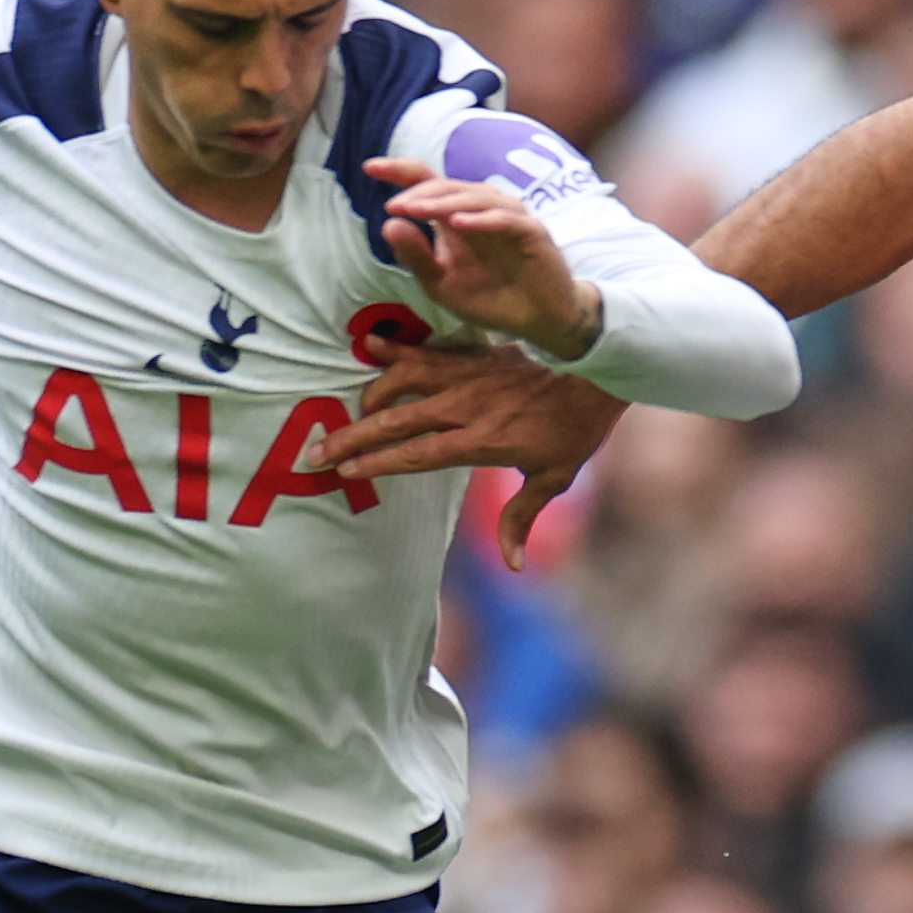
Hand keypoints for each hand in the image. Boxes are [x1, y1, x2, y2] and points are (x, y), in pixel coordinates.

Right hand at [320, 338, 625, 568]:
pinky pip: (426, 351)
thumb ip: (522, 519)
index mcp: (482, 441)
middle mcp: (466, 407)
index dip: (380, 464)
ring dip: (370, 395)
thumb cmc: (575, 430)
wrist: (596, 371)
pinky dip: (395, 350)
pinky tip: (368, 345)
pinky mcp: (472, 355)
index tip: (346, 472)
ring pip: (404, 382)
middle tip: (317, 451)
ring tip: (345, 411)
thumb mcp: (553, 479)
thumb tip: (513, 566)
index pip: (418, 455)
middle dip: (353, 438)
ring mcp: (467, 377)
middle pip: (397, 422)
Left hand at [363, 158, 602, 357]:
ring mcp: (509, 218)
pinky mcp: (532, 233)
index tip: (370, 168)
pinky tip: (458, 224)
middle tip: (395, 205)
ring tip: (417, 210)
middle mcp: (481, 211)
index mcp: (456, 218)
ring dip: (444, 202)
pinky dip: (482, 220)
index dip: (400, 171)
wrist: (538, 321)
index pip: (427, 182)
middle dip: (419, 194)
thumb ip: (416, 256)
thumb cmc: (491, 298)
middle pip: (448, 186)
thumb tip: (388, 223)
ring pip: (475, 197)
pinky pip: (505, 219)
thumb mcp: (441, 283)